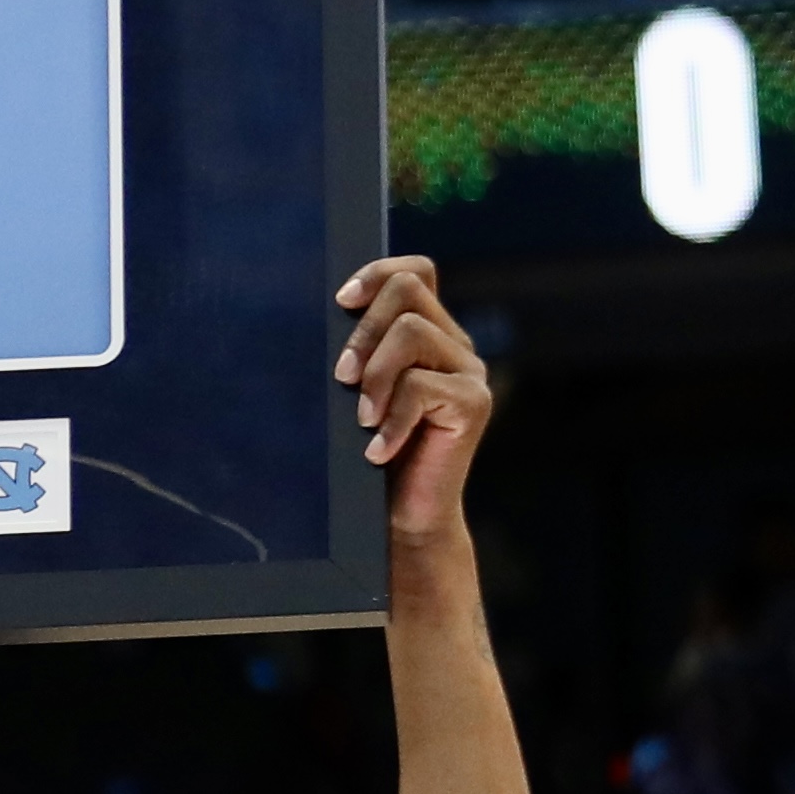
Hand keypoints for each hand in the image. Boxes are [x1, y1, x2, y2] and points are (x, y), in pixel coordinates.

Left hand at [333, 256, 494, 558]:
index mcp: (426, 333)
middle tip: (341, 378)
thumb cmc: (363, 458)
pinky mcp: (475, 404)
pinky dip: (391, 420)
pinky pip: (423, 386)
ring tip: (361, 419)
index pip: (414, 271)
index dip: (377, 273)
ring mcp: (468, 372)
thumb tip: (319, 320)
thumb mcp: (350, 397)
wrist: (399, 521)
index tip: (341, 302)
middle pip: (408, 290)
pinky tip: (377, 451)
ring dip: (375, 374)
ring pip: (412, 332)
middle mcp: (452, 344)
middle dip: (364, 330)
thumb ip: (350, 357)